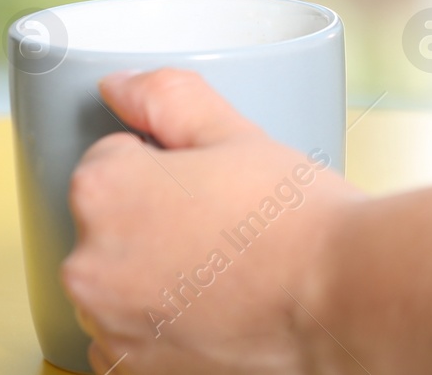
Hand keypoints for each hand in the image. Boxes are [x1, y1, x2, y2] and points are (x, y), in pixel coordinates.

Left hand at [62, 70, 360, 374]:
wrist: (342, 300)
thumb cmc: (297, 222)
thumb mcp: (237, 133)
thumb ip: (167, 97)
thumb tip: (122, 85)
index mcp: (104, 191)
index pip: (112, 158)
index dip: (168, 164)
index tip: (210, 185)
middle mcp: (89, 265)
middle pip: (110, 222)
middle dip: (155, 217)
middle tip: (224, 223)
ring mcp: (108, 326)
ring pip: (119, 277)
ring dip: (153, 271)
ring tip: (225, 267)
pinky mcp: (131, 371)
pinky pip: (127, 333)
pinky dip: (160, 322)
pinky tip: (213, 307)